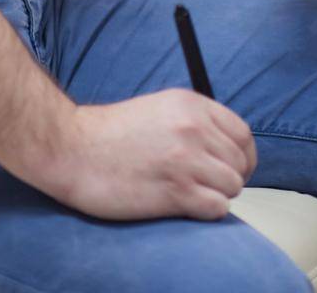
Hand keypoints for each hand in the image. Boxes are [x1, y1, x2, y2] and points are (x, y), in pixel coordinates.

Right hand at [37, 89, 255, 221]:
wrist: (74, 149)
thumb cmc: (109, 134)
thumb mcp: (159, 109)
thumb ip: (193, 122)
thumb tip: (223, 148)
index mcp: (190, 104)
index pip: (243, 133)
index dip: (243, 156)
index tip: (232, 168)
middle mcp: (193, 128)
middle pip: (240, 162)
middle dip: (228, 178)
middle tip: (206, 186)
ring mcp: (186, 159)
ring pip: (233, 186)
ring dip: (216, 195)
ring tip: (190, 194)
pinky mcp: (176, 191)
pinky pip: (217, 208)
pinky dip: (206, 212)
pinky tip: (184, 205)